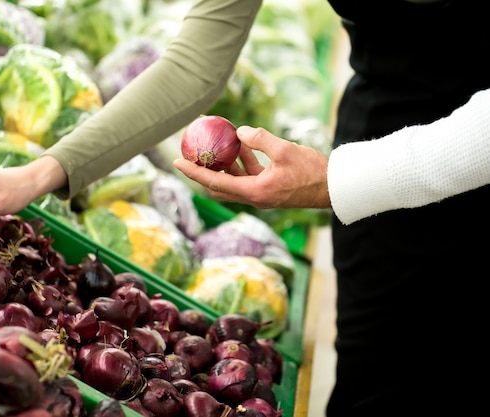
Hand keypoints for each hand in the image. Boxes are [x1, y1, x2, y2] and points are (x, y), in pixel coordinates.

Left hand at [173, 125, 330, 208]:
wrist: (333, 188)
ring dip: (223, 163)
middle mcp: (254, 196)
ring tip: (214, 142)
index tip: (176, 162)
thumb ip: (260, 140)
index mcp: (255, 191)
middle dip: (202, 169)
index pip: (215, 182)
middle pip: (218, 185)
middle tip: (191, 152)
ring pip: (233, 179)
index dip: (193, 172)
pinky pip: (248, 175)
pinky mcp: (269, 188)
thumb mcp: (286, 150)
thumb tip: (240, 131)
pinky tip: (240, 143)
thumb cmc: (312, 171)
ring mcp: (261, 193)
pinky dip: (241, 161)